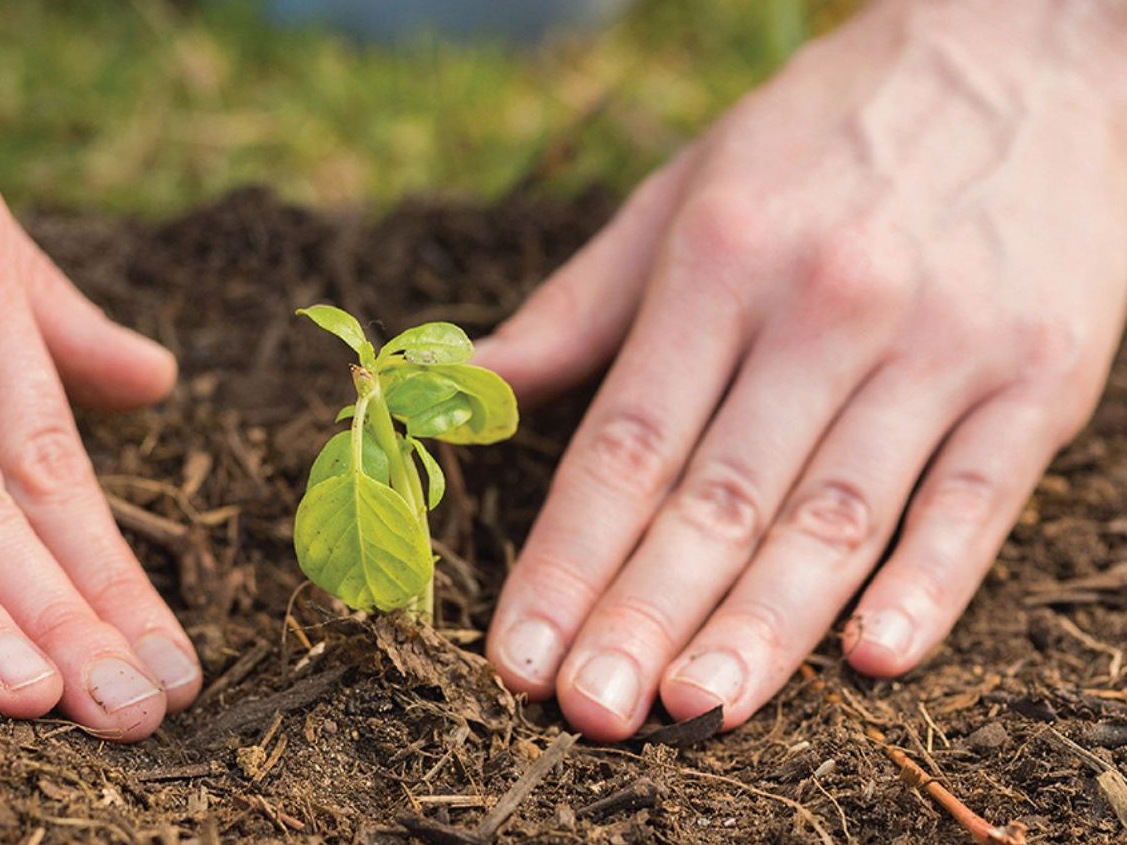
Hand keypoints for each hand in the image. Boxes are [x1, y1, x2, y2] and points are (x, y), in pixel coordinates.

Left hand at [480, 0, 1126, 739]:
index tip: (519, 655)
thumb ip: (578, 305)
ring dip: (764, 627)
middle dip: (645, 615)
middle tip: (588, 714)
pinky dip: (931, 582)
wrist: (1021, 48)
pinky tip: (875, 659)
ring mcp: (939, 343)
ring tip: (695, 710)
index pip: (625, 443)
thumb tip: (468, 386)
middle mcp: (824, 305)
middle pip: (720, 496)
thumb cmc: (824, 136)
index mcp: (721, 259)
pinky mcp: (1038, 373)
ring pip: (836, 515)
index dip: (566, 560)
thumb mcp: (682, 192)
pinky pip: (977, 497)